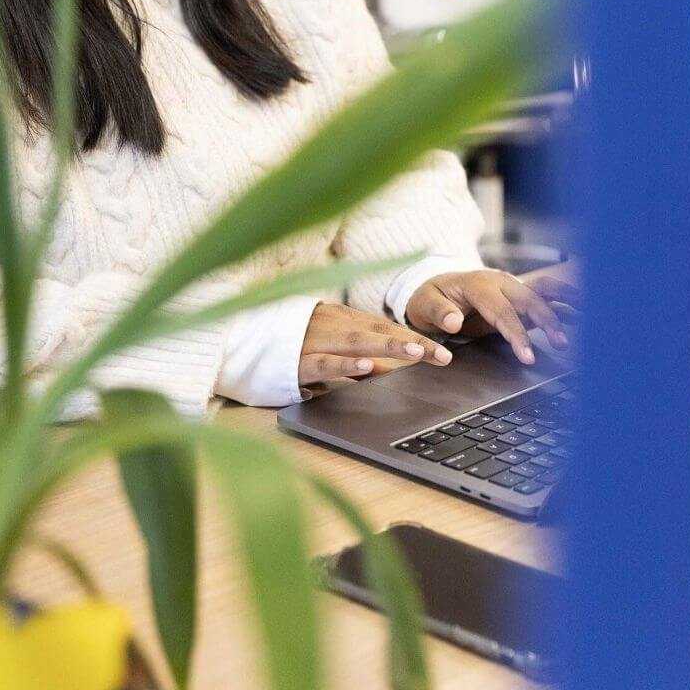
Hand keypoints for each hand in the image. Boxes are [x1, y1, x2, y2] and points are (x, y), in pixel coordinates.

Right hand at [298, 302, 452, 393]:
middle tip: (442, 355)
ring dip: (389, 346)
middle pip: (379, 332)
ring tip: (416, 353)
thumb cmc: (292, 344)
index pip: (386, 328)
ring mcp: (315, 341)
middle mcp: (333, 325)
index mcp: (342, 320)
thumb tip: (388, 369)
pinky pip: (325, 362)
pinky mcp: (298, 360)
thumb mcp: (329, 345)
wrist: (245, 340)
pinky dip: (346, 364)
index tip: (444, 353)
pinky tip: (366, 366)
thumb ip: (356, 355)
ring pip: (357, 341)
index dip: (415, 339)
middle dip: (413, 343)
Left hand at [405, 266, 582, 366]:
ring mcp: (512, 286)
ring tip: (584, 321)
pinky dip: (566, 303)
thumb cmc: (430, 296)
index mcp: (478, 283)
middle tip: (560, 343)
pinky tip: (584, 313)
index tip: (527, 355)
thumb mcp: (423, 303)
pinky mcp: (519, 295)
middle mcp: (500, 280)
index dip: (516, 333)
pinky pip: (546, 297)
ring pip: (543, 292)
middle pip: (529, 298)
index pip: (501, 310)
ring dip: (562, 306)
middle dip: (547, 320)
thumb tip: (454, 322)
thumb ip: (438, 312)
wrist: (436, 286)